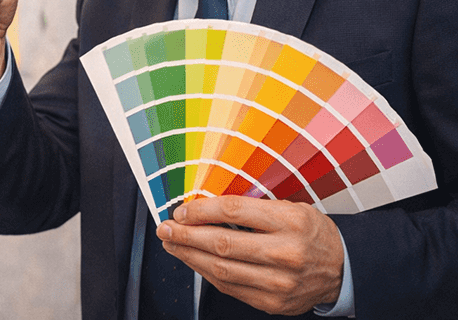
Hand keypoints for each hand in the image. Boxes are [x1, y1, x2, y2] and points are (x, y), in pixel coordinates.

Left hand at [157, 195, 343, 315]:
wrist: (344, 268)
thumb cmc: (311, 233)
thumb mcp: (291, 207)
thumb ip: (252, 207)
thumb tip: (204, 207)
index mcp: (290, 221)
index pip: (233, 212)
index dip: (201, 211)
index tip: (182, 210)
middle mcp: (286, 253)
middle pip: (222, 243)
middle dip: (186, 235)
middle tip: (165, 228)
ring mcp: (280, 282)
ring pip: (222, 269)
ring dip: (189, 256)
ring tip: (172, 245)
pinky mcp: (274, 302)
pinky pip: (230, 287)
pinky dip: (207, 273)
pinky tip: (194, 261)